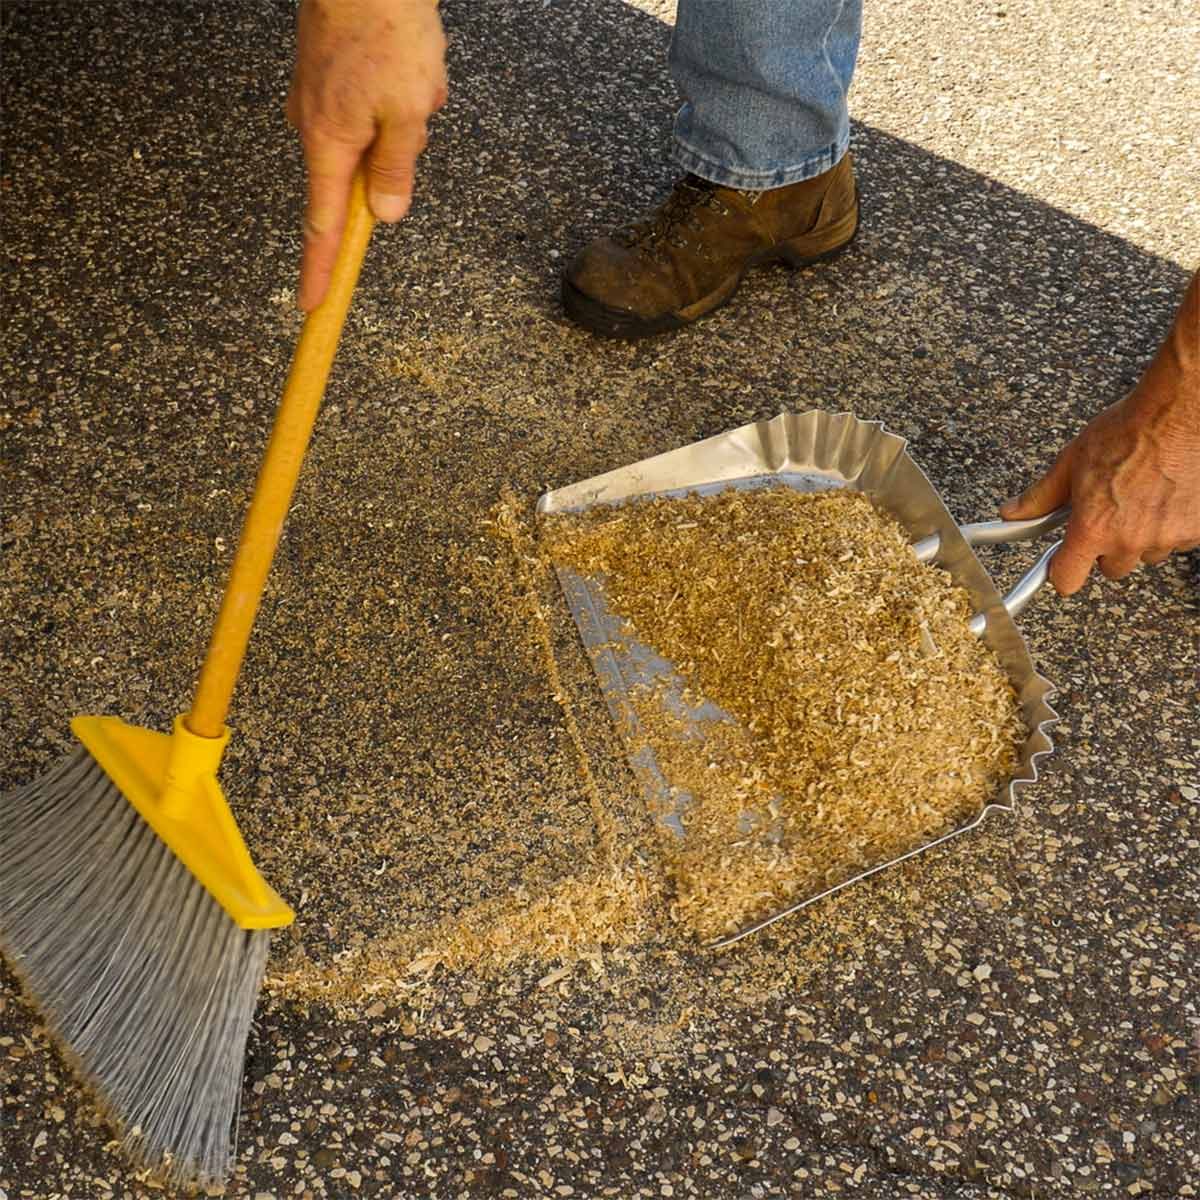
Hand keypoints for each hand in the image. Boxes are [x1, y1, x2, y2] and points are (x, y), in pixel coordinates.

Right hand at [287, 0, 446, 310]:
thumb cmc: (385, 30)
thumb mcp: (408, 112)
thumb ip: (396, 168)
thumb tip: (384, 214)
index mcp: (329, 144)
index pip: (323, 227)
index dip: (321, 269)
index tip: (312, 305)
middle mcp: (314, 126)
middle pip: (363, 175)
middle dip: (400, 149)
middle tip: (417, 105)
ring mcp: (318, 99)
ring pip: (377, 134)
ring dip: (406, 113)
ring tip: (415, 74)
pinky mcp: (330, 75)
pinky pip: (376, 102)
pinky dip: (400, 90)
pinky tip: (411, 60)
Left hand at [1001, 270, 1199, 594]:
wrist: (1180, 412)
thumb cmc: (1128, 431)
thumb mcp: (1071, 462)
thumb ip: (1041, 497)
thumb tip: (1012, 513)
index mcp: (1093, 528)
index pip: (1068, 580)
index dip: (1062, 573)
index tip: (1063, 563)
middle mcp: (1130, 540)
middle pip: (1111, 568)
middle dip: (1106, 547)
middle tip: (1108, 513)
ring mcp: (1166, 537)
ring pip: (1145, 554)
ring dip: (1140, 536)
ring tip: (1140, 497)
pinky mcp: (1196, 530)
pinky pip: (1176, 541)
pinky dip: (1170, 525)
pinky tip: (1165, 495)